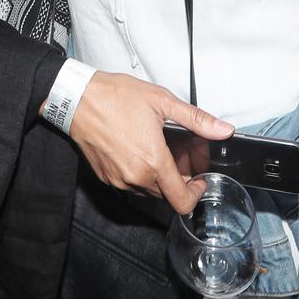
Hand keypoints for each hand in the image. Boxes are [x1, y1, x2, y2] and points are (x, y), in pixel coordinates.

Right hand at [68, 71, 233, 214]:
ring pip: (148, 190)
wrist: (75, 98)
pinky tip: (136, 147)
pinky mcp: (105, 176)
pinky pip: (129, 183)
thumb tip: (223, 129)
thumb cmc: (114, 96)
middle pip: (167, 194)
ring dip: (158, 175)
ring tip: (155, 146)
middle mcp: (136, 177)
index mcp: (153, 162)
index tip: (199, 179)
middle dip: (177, 177)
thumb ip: (196, 119)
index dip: (197, 194)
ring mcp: (118, 179)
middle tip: (177, 151)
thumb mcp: (161, 101)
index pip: (183, 201)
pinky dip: (138, 172)